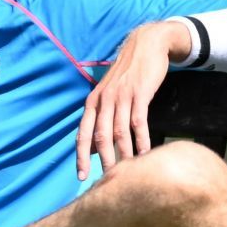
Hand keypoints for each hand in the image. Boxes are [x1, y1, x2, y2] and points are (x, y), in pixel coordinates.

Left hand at [76, 20, 178, 179]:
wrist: (146, 45)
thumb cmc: (127, 75)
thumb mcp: (108, 94)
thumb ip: (100, 119)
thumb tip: (93, 148)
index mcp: (92, 102)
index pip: (82, 133)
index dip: (81, 156)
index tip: (81, 176)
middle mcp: (103, 100)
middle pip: (101, 136)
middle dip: (104, 161)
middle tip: (108, 181)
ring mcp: (121, 96)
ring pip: (120, 132)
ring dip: (124, 154)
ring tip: (128, 173)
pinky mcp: (140, 94)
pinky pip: (139, 122)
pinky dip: (141, 140)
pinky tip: (145, 154)